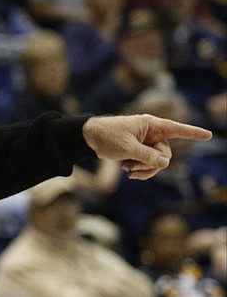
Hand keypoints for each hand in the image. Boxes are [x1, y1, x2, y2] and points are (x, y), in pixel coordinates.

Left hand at [82, 114, 211, 179]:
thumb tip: (166, 163)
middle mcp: (151, 133)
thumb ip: (147, 156)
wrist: (88, 138)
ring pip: (157, 162)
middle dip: (151, 165)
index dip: (193, 133)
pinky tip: (125, 170)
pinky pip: (148, 164)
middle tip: (131, 169)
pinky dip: (138, 169)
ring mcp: (145, 142)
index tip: (209, 135)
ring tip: (126, 171)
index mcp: (150, 125)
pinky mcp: (139, 150)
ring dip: (143, 169)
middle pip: (165, 154)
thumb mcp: (127, 148)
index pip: (176, 129)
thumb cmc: (106, 136)